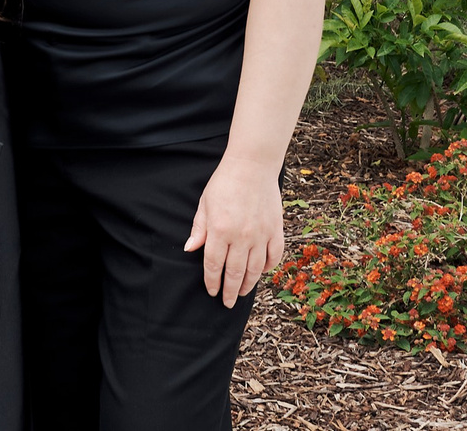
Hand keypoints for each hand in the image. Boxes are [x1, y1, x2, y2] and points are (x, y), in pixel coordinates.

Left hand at [183, 153, 281, 305]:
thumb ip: (199, 229)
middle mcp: (241, 236)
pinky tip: (261, 271)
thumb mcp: (205, 203)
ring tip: (243, 292)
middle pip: (235, 273)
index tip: (212, 291)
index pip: (214, 265)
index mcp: (220, 230)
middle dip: (230, 291)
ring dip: (248, 284)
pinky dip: (268, 267)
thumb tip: (190, 250)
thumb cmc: (225, 182)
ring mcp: (260, 234)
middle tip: (228, 302)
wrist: (252, 165)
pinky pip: (274, 256)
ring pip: (255, 269)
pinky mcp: (275, 229)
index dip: (212, 282)